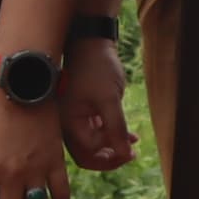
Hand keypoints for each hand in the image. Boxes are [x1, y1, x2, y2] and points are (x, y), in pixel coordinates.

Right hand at [61, 40, 132, 172]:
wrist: (89, 42)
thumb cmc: (96, 68)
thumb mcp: (110, 99)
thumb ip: (116, 129)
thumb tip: (124, 154)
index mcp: (68, 124)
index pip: (88, 154)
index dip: (111, 156)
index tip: (132, 150)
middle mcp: (65, 125)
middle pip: (87, 154)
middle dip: (110, 156)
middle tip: (131, 154)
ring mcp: (72, 118)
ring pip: (91, 144)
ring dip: (112, 146)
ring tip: (133, 142)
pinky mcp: (80, 111)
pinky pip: (93, 131)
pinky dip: (109, 134)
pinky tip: (128, 133)